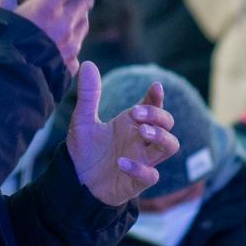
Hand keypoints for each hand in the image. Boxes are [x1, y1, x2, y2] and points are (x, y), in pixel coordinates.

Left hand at [67, 62, 178, 205]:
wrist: (75, 181)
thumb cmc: (84, 150)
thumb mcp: (82, 120)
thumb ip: (88, 95)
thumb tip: (88, 64)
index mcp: (130, 123)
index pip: (153, 106)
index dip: (157, 96)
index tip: (155, 86)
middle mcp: (141, 140)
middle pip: (168, 124)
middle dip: (158, 115)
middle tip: (136, 113)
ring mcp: (142, 160)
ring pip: (170, 147)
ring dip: (161, 137)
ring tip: (141, 132)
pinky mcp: (137, 181)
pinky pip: (151, 176)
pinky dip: (140, 169)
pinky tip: (121, 162)